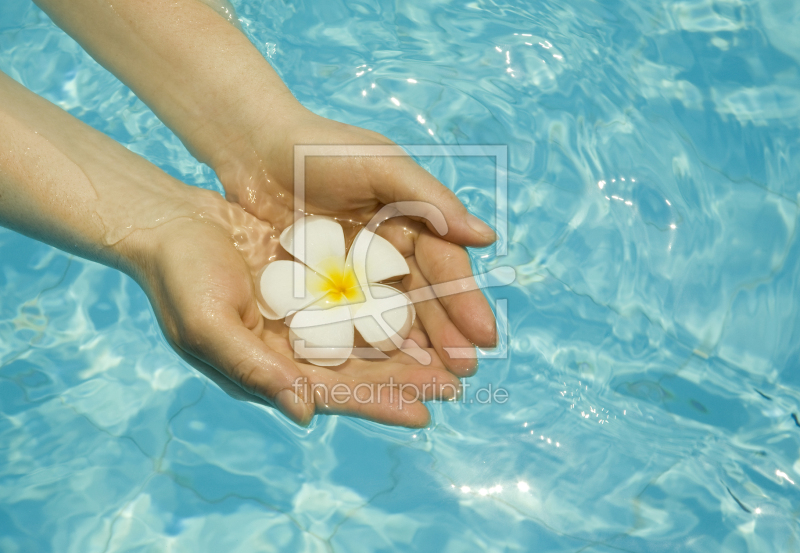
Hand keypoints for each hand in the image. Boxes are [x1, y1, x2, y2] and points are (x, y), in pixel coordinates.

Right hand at [130, 191, 461, 426]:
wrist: (169, 225)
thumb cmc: (179, 278)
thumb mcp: (209, 326)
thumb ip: (254, 371)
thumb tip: (305, 413)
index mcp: (267, 370)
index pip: (332, 394)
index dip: (377, 404)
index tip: (424, 414)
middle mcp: (289, 351)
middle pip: (358, 373)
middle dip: (406, 381)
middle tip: (455, 385)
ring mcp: (299, 319)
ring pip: (362, 340)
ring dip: (404, 349)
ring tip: (448, 356)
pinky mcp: (306, 287)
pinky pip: (354, 303)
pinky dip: (384, 309)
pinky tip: (418, 309)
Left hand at [214, 109, 497, 376]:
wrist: (253, 149)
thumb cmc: (319, 148)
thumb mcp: (380, 163)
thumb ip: (430, 199)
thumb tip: (486, 237)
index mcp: (410, 219)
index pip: (445, 266)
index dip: (465, 300)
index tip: (485, 336)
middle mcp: (388, 250)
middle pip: (423, 298)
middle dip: (446, 334)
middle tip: (464, 371)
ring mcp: (354, 272)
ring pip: (392, 315)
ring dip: (416, 348)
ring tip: (436, 381)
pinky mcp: (320, 287)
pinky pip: (350, 320)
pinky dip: (370, 344)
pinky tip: (387, 370)